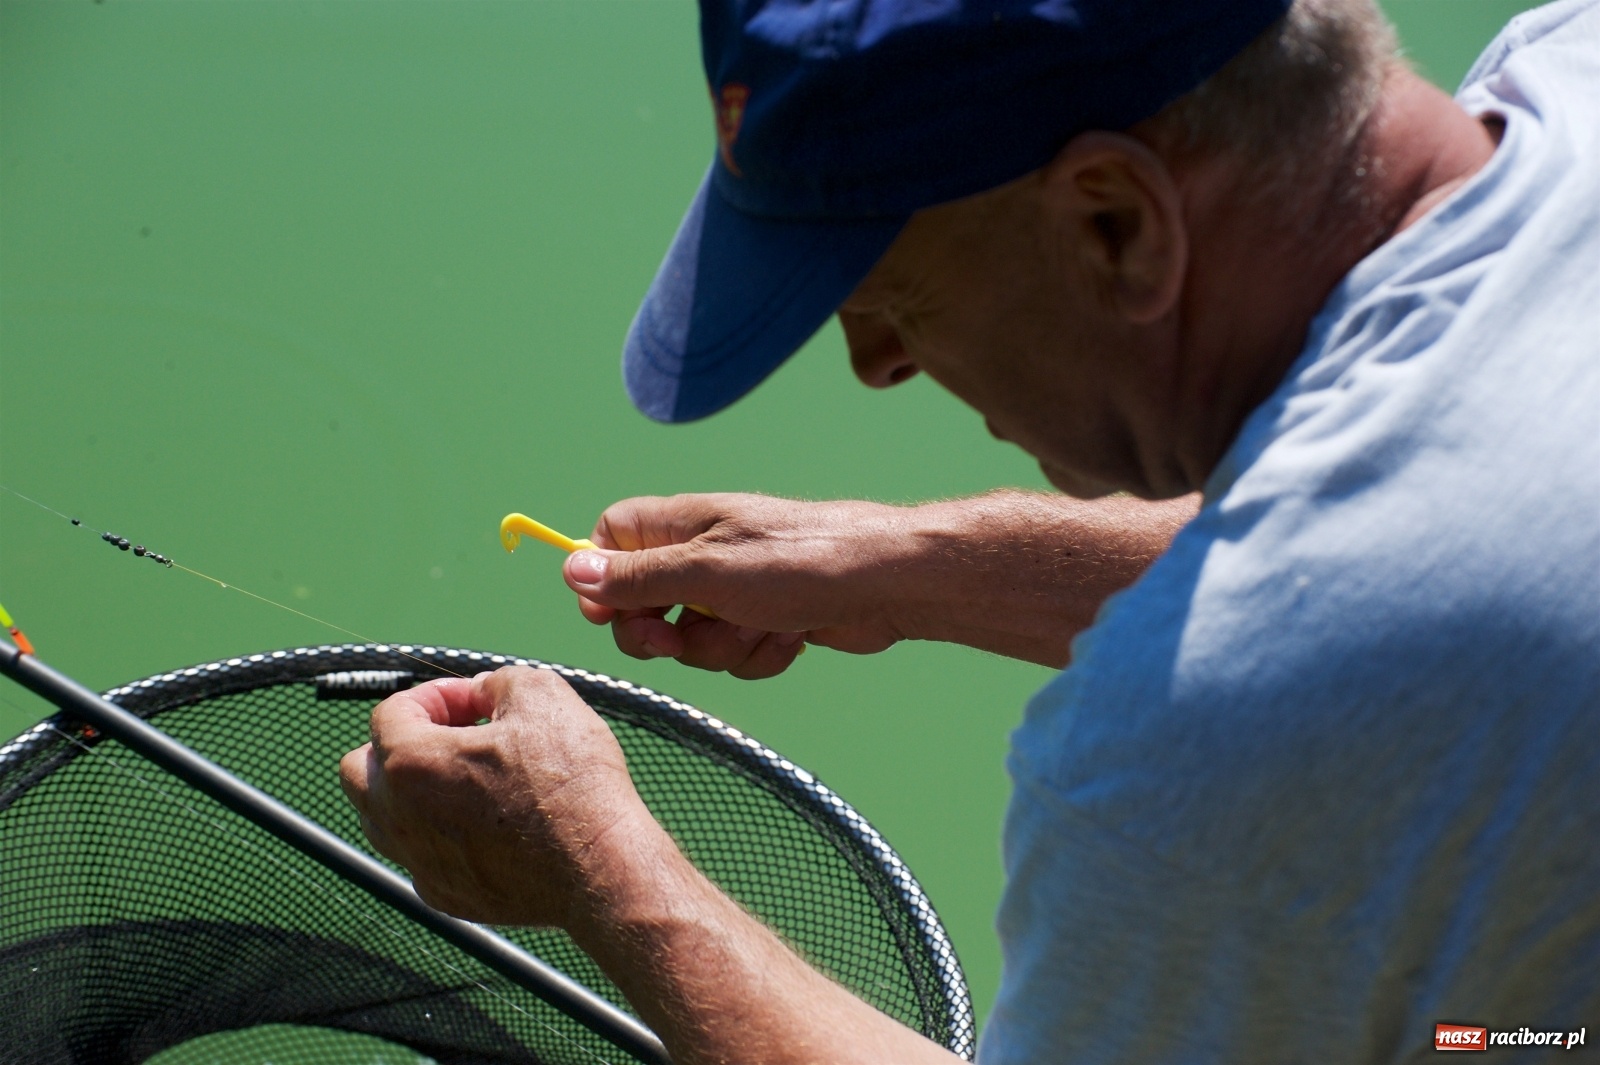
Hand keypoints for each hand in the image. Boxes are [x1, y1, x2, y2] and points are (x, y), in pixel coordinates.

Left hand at [338, 666, 654, 926]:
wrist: (601, 866)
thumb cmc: (572, 781)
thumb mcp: (541, 694)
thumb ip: (495, 680)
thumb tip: (480, 693)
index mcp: (410, 763)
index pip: (391, 712)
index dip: (435, 696)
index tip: (475, 701)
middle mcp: (398, 816)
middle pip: (360, 770)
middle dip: (399, 744)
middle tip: (455, 738)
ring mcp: (417, 862)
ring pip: (383, 817)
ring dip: (413, 790)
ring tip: (470, 780)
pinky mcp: (444, 895)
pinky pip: (420, 854)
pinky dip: (440, 834)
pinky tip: (487, 824)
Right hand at [562, 493, 910, 678]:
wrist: (887, 585)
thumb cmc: (800, 561)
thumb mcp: (707, 573)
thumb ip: (638, 577)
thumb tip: (572, 568)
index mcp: (680, 525)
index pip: (610, 540)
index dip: (602, 580)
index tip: (610, 614)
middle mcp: (702, 554)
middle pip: (643, 605)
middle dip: (666, 635)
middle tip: (682, 638)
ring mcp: (735, 590)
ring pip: (694, 641)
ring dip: (727, 646)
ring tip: (766, 624)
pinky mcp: (766, 621)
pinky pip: (737, 654)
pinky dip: (762, 653)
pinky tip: (793, 636)